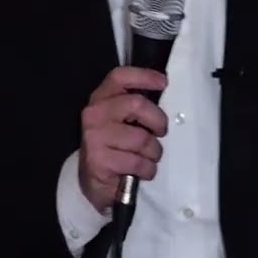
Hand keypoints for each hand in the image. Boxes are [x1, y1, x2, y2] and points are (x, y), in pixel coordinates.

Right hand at [78, 66, 168, 212]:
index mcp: (101, 98)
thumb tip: (161, 92)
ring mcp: (94, 137)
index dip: (144, 76)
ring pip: (142, 139)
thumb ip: (134, 106)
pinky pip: (138, 162)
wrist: (93, 181)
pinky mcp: (99, 161)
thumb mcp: (120, 120)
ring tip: (148, 158)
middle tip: (160, 132)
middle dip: (158, 120)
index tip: (163, 82)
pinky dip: (148, 169)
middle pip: (137, 104)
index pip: (120, 77)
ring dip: (154, 152)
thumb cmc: (114, 146)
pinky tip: (142, 171)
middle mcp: (94, 114)